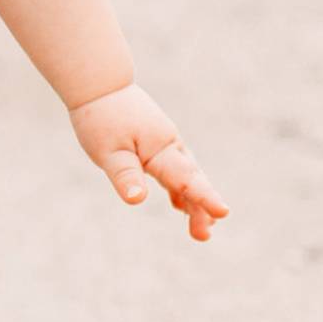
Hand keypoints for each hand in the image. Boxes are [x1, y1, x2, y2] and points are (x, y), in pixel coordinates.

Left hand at [67, 81, 229, 241]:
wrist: (99, 85)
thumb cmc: (100, 118)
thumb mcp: (107, 150)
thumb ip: (125, 175)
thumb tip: (137, 200)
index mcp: (161, 147)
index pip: (186, 178)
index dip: (204, 198)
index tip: (223, 212)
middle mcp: (170, 145)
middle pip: (191, 181)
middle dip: (201, 208)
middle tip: (203, 236)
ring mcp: (166, 143)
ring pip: (187, 175)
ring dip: (194, 200)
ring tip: (203, 228)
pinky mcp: (158, 143)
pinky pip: (175, 169)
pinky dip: (180, 187)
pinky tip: (179, 205)